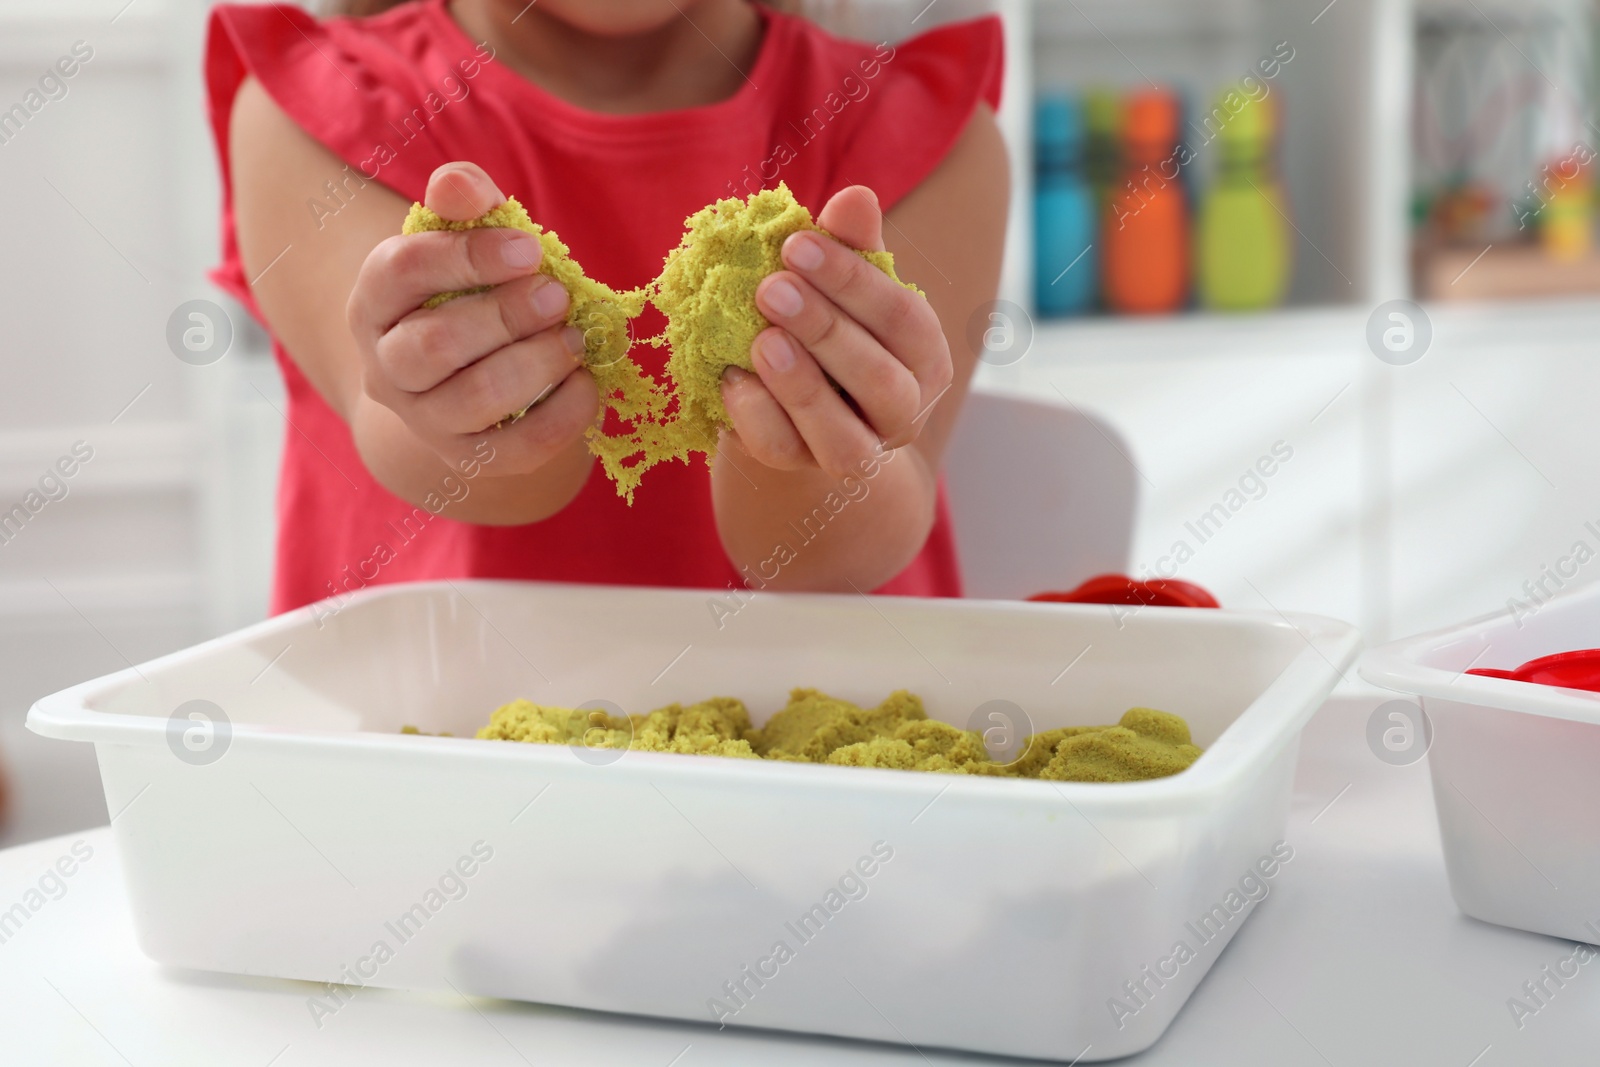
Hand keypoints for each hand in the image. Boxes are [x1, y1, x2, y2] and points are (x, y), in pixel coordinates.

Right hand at [346, 162, 597, 473]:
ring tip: (575, 338)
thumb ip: (462, 202)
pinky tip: (586, 382)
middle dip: (507, 316)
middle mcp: (387, 367)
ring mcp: (426, 420)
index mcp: (375, 301)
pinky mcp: (471, 458)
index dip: (469, 257)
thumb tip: (461, 188)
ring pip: (474, 399)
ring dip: (537, 363)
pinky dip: (563, 415)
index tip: (531, 249)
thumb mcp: (462, 237)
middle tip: (558, 296)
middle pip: (435, 345)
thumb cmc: (469, 291)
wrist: (466, 376)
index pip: (401, 272)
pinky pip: (517, 448)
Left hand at [719, 185, 952, 478]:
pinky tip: (731, 377)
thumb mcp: (839, 285)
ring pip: (842, 436)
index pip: (904, 321)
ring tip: (761, 339)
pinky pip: (782, 452)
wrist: (788, 403)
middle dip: (825, 330)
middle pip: (880, 381)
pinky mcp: (800, 468)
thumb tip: (855, 196)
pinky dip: (755, 416)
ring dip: (800, 386)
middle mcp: (902, 412)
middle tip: (771, 287)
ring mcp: (855, 450)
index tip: (799, 243)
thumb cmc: (825, 327)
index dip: (853, 281)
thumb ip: (851, 247)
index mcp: (924, 359)